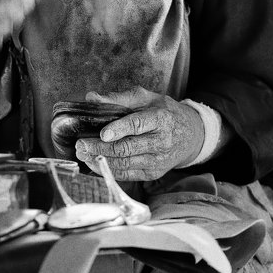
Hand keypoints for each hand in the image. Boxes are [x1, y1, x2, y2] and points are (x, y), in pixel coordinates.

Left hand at [75, 87, 204, 180]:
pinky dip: (109, 170)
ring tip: (83, 154)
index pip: (138, 125)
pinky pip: (127, 174)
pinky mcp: (153, 173)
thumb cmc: (164, 113)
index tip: (102, 133)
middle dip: (101, 148)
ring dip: (101, 160)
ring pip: (125, 164)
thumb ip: (119, 98)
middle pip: (127, 148)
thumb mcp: (147, 99)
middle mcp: (161, 142)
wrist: (191, 135)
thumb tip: (91, 97)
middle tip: (81, 144)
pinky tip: (94, 164)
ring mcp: (158, 160)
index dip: (119, 129)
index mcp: (160, 119)